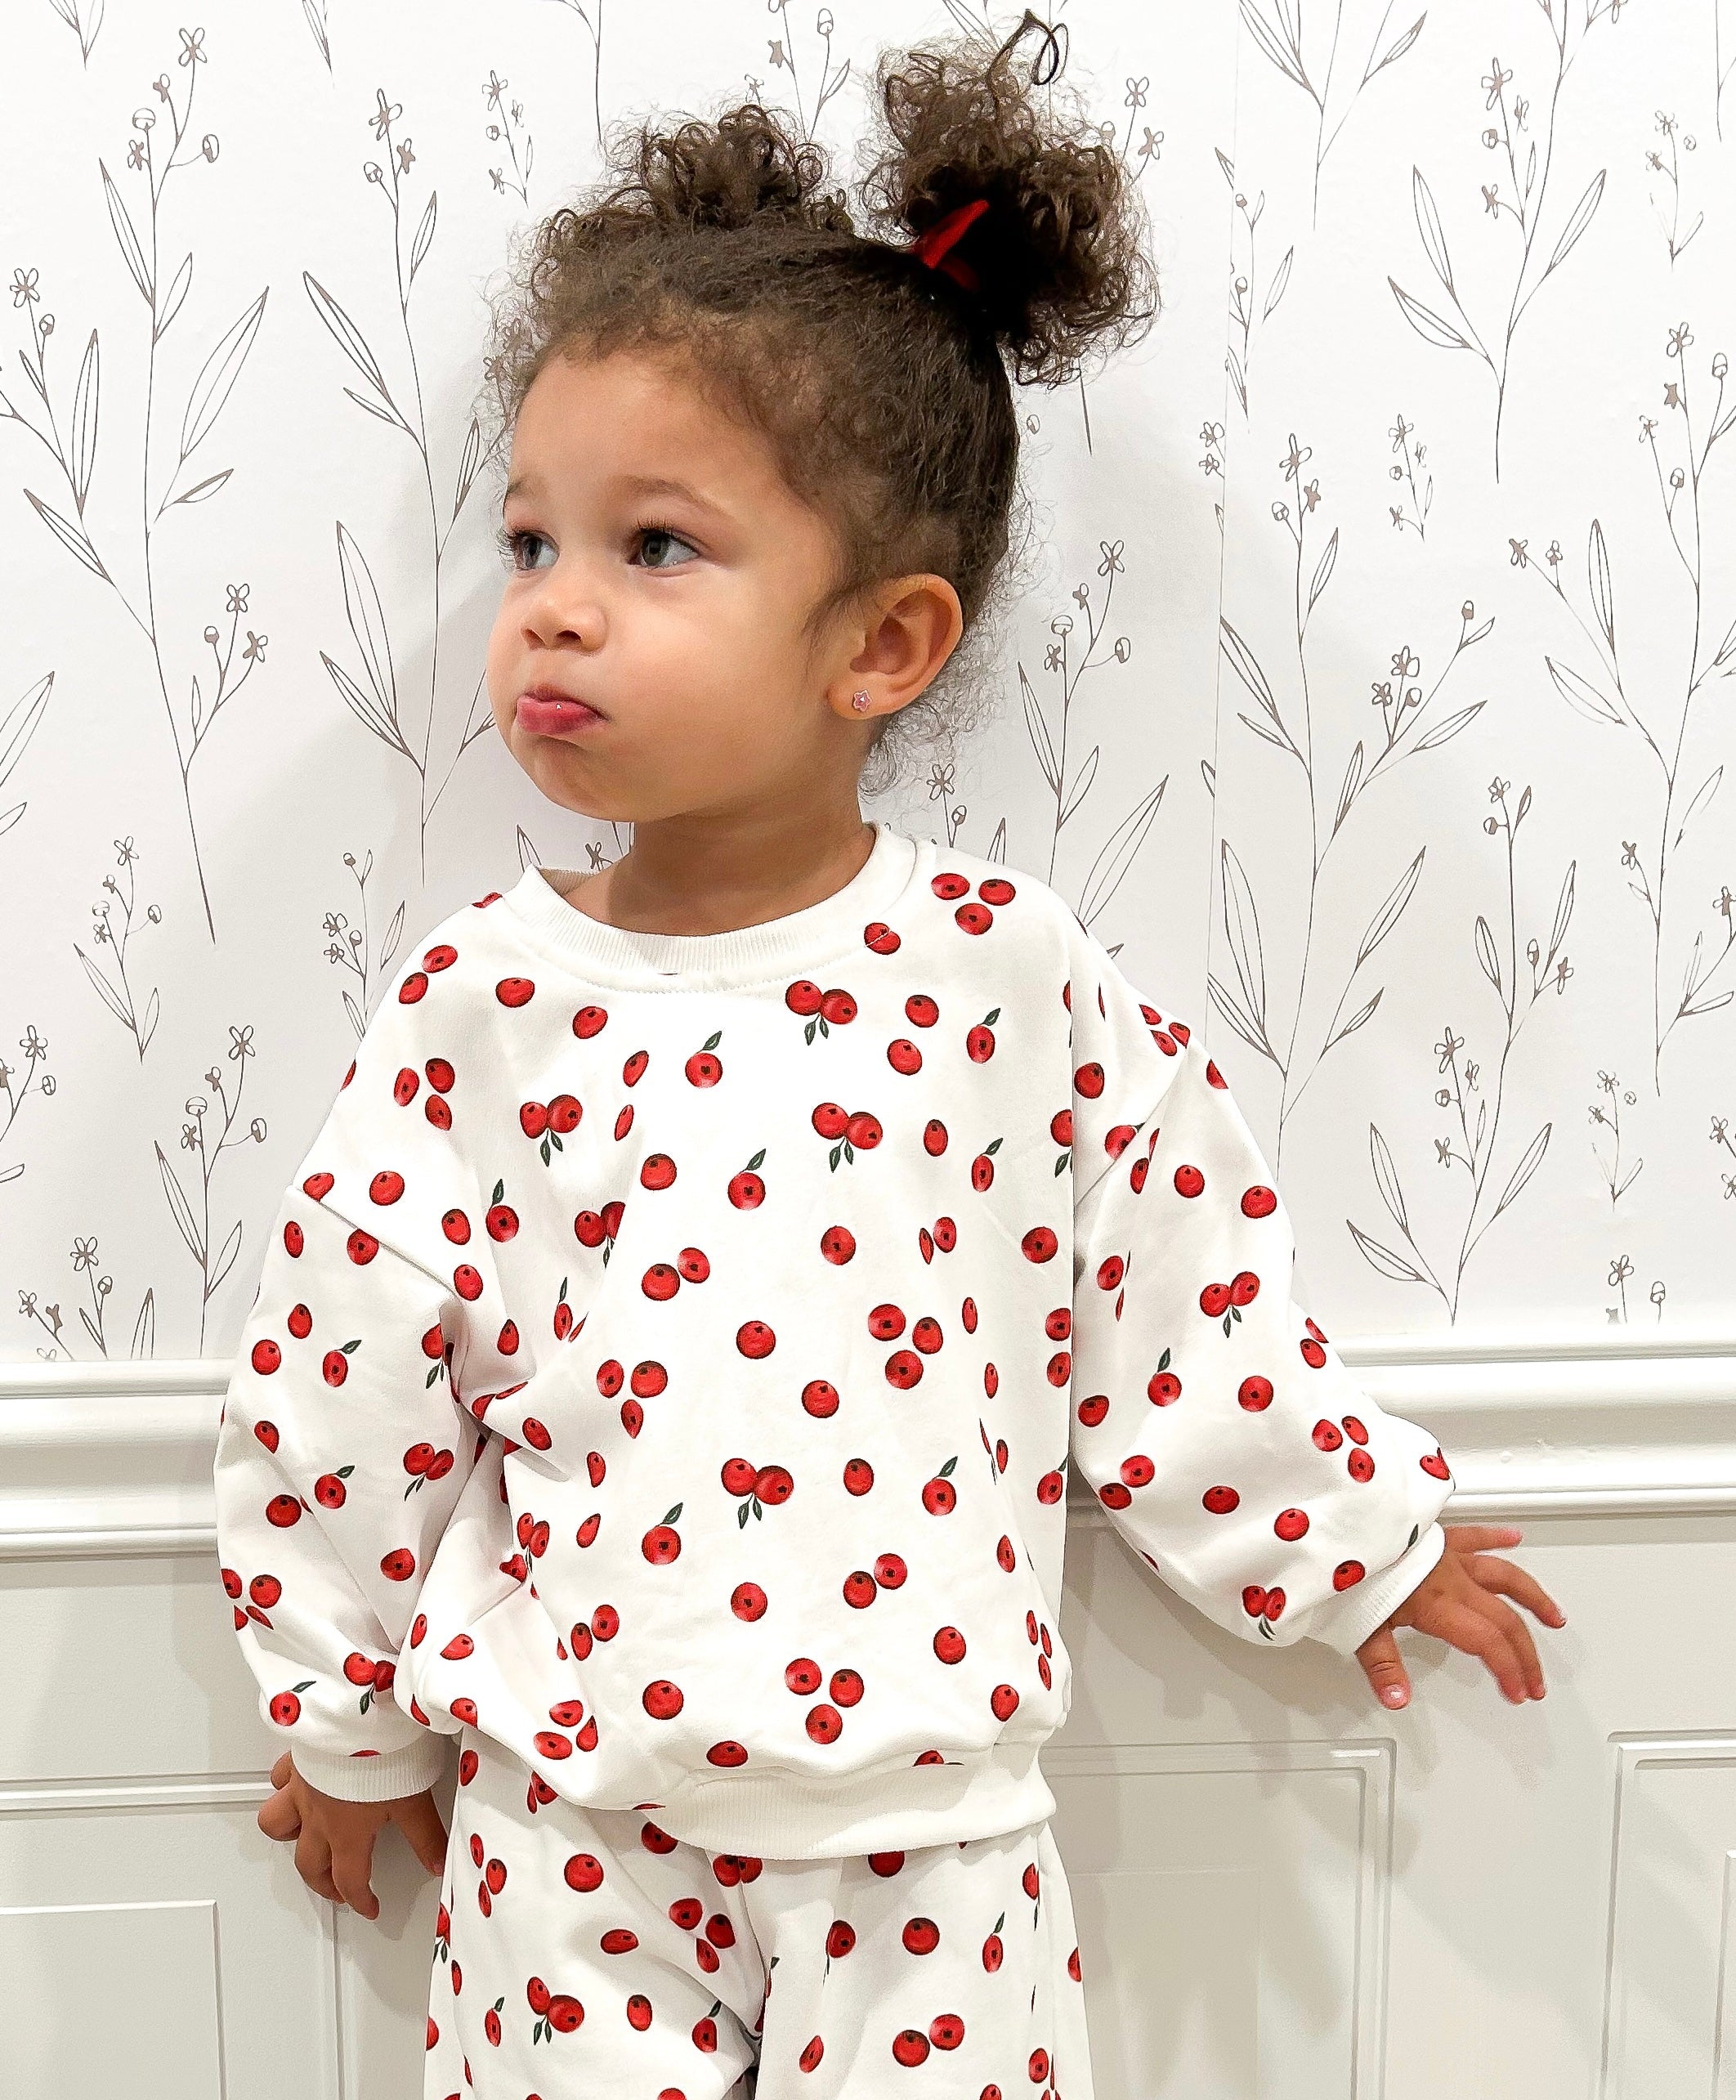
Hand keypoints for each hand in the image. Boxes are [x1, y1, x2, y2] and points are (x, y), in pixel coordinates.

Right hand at [257, 1749, 447, 1920]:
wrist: (360, 1715)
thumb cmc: (385, 1754)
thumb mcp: (415, 1799)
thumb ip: (426, 1836)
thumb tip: (439, 1865)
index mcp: (348, 1831)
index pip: (349, 1881)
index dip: (360, 1900)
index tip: (369, 1908)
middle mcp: (319, 1815)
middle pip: (309, 1864)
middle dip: (322, 1883)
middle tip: (336, 1888)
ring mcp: (303, 1788)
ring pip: (276, 1824)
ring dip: (288, 1836)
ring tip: (303, 1837)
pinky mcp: (297, 1760)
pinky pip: (279, 1780)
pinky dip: (284, 1788)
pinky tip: (294, 1785)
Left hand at [1355, 1523, 1565, 1710]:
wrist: (1339, 1525)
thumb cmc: (1348, 1572)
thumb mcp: (1359, 1626)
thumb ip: (1383, 1666)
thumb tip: (1397, 1699)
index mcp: (1437, 1603)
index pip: (1487, 1642)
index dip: (1509, 1670)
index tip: (1518, 1692)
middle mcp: (1450, 1577)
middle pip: (1504, 1618)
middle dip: (1525, 1654)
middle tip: (1536, 1681)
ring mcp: (1446, 1554)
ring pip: (1504, 1574)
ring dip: (1532, 1598)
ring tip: (1553, 1616)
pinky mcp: (1436, 1536)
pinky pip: (1475, 1534)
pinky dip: (1496, 1536)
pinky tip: (1513, 1537)